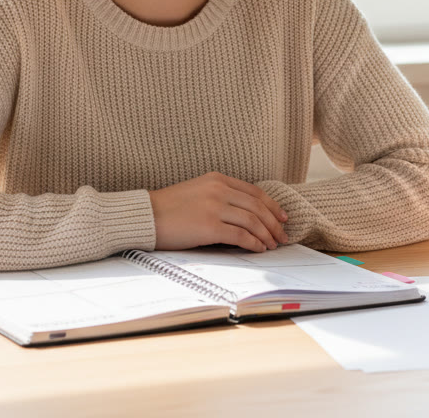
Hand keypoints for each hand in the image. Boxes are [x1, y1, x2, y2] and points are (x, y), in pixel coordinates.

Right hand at [149, 172, 289, 251]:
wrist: (146, 216)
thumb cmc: (169, 208)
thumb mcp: (198, 191)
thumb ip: (220, 197)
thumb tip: (246, 216)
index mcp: (217, 179)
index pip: (255, 192)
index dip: (272, 206)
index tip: (282, 217)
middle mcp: (219, 190)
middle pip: (258, 207)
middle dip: (274, 223)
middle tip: (283, 235)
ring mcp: (215, 207)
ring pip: (253, 221)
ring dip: (267, 235)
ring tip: (272, 245)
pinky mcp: (209, 227)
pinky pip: (241, 236)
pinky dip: (254, 243)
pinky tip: (259, 249)